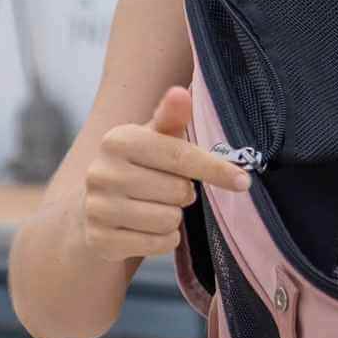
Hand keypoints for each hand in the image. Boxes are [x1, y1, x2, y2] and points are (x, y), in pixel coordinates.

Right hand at [79, 85, 250, 262]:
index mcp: (119, 140)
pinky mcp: (100, 240)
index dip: (216, 169)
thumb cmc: (138, 167)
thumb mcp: (154, 139)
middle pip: (179, 192)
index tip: (243, 181)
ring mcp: (98, 208)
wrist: (94, 208)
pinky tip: (147, 228)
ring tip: (155, 208)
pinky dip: (164, 240)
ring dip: (173, 218)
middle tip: (168, 190)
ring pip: (169, 220)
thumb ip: (171, 118)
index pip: (181, 156)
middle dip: (183, 194)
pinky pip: (159, 244)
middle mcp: (103, 172)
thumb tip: (180, 94)